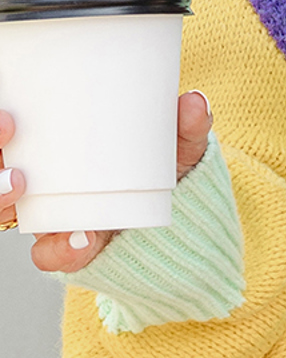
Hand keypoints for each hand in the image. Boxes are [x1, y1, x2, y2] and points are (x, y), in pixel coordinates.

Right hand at [0, 92, 212, 273]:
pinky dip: (60, 249)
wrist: (176, 221)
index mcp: (49, 143)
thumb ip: (185, 125)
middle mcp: (35, 179)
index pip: (6, 135)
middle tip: (14, 162)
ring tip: (26, 187)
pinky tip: (78, 239)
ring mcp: (46, 216)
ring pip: (4, 212)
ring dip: (4, 199)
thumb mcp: (174, 143)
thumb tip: (194, 103)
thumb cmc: (160, 167)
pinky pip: (47, 255)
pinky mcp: (66, 249)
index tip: (8, 118)